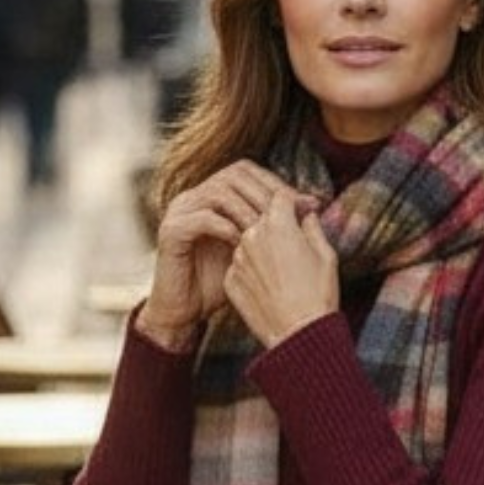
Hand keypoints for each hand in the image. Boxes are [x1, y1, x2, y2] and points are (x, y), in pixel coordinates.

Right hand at [136, 161, 293, 347]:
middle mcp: (194, 196)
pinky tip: (241, 243)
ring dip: (248, 209)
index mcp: (211, 194)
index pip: (246, 171)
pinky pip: (201, 218)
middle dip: (265, 193)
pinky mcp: (170, 231)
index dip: (274, 182)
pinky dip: (225, 227)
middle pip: (234, 174)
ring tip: (267, 230)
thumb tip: (313, 204)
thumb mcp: (253, 250)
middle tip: (288, 214)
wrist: (185, 313)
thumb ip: (277, 225)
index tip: (302, 203)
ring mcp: (179, 211)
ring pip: (219, 192)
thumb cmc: (220, 282)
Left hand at [222, 189, 338, 347]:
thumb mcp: (326, 255)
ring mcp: (238, 259)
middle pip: (262, 216)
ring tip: (282, 267)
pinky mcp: (231, 280)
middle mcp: (252, 236)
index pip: (281, 196)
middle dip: (277, 222)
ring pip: (249, 240)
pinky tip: (270, 285)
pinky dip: (253, 268)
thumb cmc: (318, 295)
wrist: (297, 335)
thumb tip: (306, 215)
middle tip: (292, 237)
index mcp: (278, 224)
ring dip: (263, 245)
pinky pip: (241, 265)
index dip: (294, 200)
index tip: (303, 210)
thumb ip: (312, 227)